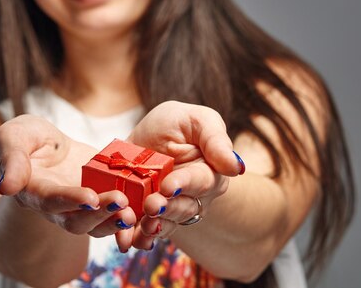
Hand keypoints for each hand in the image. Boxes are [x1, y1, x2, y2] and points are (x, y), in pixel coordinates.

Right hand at [0, 115, 136, 242]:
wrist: (46, 147)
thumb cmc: (26, 139)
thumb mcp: (13, 136)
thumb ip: (11, 158)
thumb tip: (6, 187)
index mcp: (34, 191)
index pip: (51, 200)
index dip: (71, 201)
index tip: (89, 198)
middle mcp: (58, 207)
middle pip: (77, 220)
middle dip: (100, 213)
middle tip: (121, 203)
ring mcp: (80, 206)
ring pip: (97, 224)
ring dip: (116, 221)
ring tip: (134, 213)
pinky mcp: (100, 200)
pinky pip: (114, 216)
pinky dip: (130, 219)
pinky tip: (147, 213)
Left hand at [123, 101, 245, 249]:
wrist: (147, 136)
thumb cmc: (179, 124)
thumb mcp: (197, 120)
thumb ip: (215, 139)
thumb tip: (236, 166)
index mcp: (210, 173)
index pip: (200, 182)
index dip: (184, 184)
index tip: (168, 186)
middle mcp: (193, 197)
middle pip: (183, 209)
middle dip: (166, 209)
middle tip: (151, 205)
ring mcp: (169, 210)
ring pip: (164, 225)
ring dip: (151, 228)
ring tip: (138, 226)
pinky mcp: (146, 218)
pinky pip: (142, 233)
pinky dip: (131, 237)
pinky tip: (124, 240)